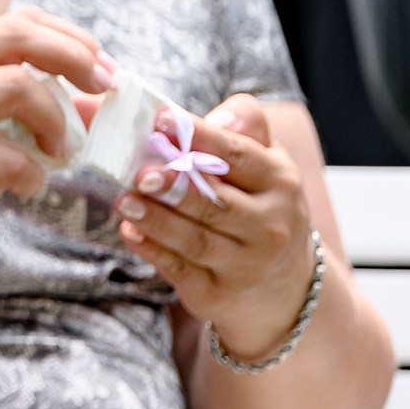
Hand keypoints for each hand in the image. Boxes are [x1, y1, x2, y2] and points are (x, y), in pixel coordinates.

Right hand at [0, 8, 118, 263]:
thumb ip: (37, 106)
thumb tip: (103, 104)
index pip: (18, 21)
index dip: (70, 37)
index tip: (103, 68)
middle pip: (15, 34)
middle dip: (72, 56)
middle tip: (102, 87)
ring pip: (15, 85)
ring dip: (55, 119)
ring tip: (60, 151)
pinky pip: (9, 158)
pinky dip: (34, 175)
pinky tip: (29, 186)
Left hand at [114, 95, 316, 361]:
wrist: (284, 288)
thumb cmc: (261, 207)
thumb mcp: (266, 164)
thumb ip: (243, 127)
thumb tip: (218, 115)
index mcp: (279, 182)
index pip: (238, 155)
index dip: (200, 137)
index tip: (161, 120)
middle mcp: (269, 225)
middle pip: (217, 203)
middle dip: (177, 187)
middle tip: (141, 173)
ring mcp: (245, 263)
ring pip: (196, 239)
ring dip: (157, 220)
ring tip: (125, 200)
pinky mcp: (217, 293)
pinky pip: (180, 269)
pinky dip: (152, 250)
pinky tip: (130, 232)